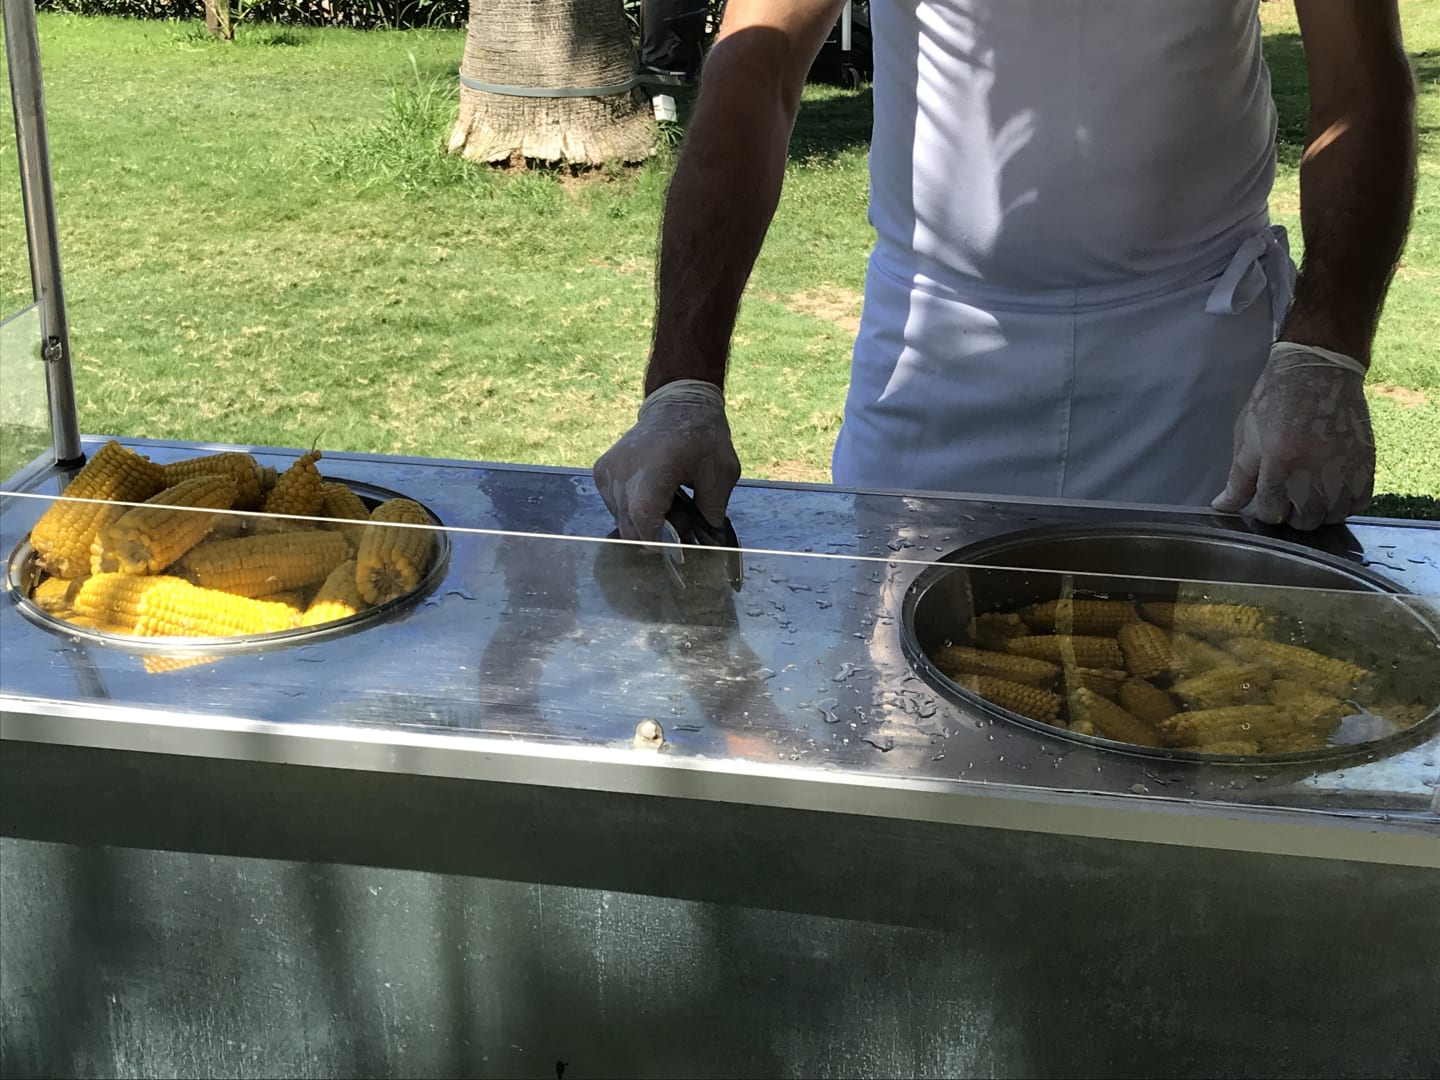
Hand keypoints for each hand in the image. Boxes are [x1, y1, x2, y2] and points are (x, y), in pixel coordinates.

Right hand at [594, 379, 740, 540]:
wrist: (677, 404)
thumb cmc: (702, 436)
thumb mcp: (722, 472)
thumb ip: (713, 508)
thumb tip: (708, 541)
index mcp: (654, 468)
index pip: (643, 517)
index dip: (657, 540)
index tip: (675, 546)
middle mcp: (623, 471)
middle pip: (631, 526)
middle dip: (657, 533)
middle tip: (682, 516)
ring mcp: (608, 472)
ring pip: (622, 520)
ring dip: (645, 521)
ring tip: (669, 500)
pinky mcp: (601, 473)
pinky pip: (615, 507)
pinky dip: (633, 509)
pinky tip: (652, 492)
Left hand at [1212, 342, 1374, 529]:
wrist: (1318, 369)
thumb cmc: (1276, 400)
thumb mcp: (1248, 437)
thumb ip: (1238, 478)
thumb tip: (1222, 507)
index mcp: (1280, 461)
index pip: (1271, 512)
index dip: (1264, 509)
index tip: (1266, 498)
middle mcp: (1315, 469)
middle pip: (1304, 521)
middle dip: (1291, 515)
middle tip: (1288, 497)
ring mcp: (1344, 467)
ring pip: (1332, 516)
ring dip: (1319, 512)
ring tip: (1310, 495)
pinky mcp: (1366, 462)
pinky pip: (1359, 502)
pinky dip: (1345, 504)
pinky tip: (1332, 491)